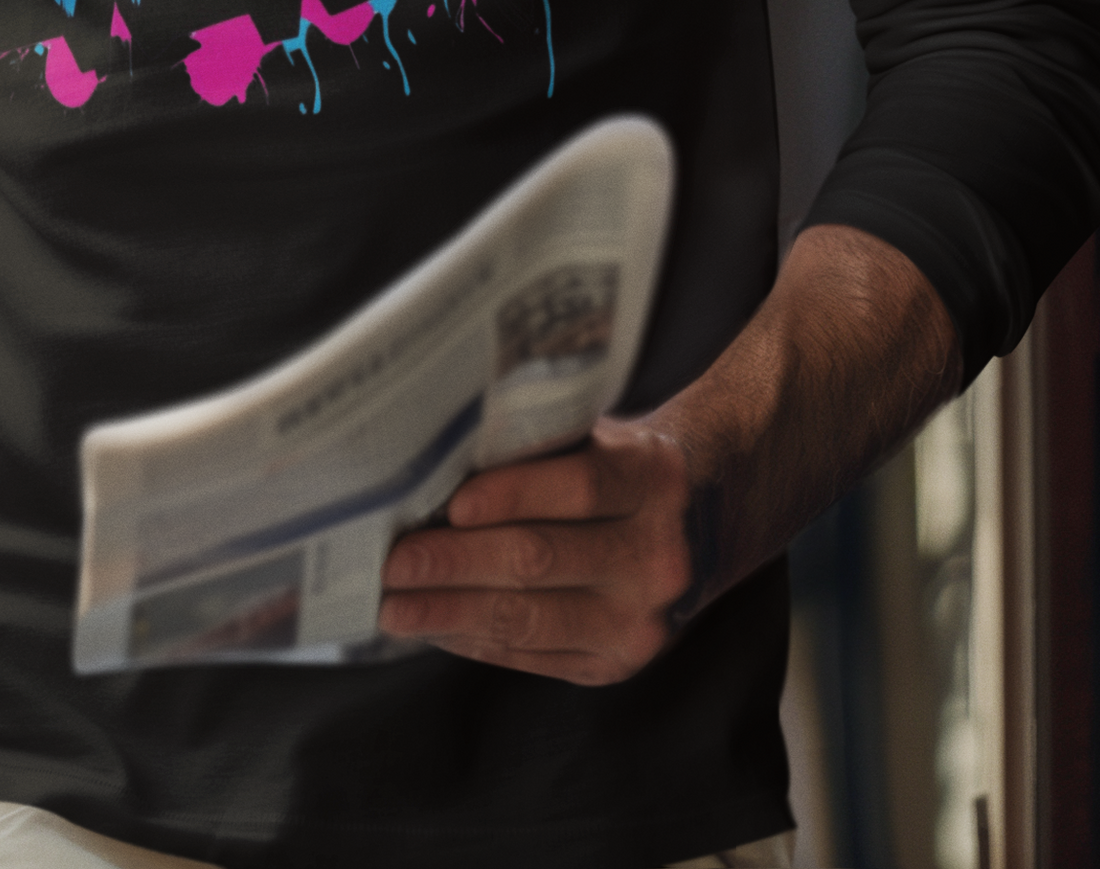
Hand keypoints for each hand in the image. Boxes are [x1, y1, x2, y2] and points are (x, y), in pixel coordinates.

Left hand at [377, 419, 697, 685]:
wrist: (707, 517)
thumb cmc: (623, 463)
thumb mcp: (603, 436)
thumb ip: (540, 445)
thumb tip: (434, 460)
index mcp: (652, 480)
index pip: (579, 487)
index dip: (512, 494)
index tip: (449, 503)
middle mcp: (656, 556)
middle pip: (543, 559)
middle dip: (457, 563)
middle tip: (392, 562)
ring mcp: (641, 620)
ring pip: (533, 618)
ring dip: (454, 614)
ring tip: (395, 608)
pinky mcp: (620, 664)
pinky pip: (538, 657)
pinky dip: (479, 642)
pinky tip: (436, 629)